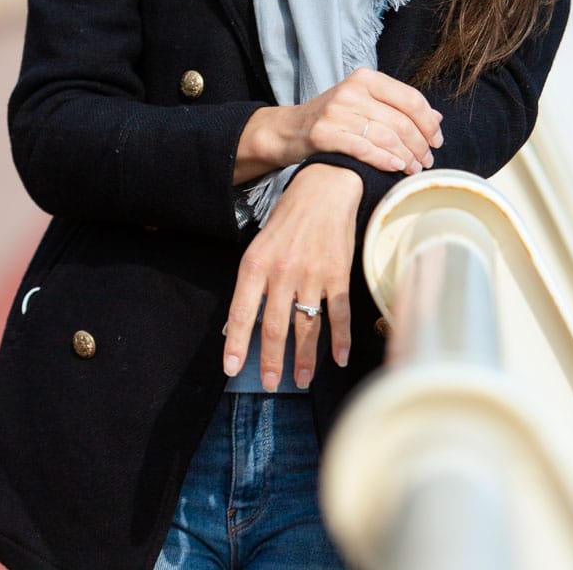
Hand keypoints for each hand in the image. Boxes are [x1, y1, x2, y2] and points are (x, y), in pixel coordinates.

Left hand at [222, 164, 361, 390]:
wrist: (326, 187)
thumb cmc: (289, 218)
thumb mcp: (260, 245)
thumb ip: (251, 284)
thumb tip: (235, 325)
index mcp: (256, 263)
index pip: (242, 312)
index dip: (236, 344)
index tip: (232, 369)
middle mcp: (282, 271)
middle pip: (275, 326)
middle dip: (272, 360)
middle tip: (271, 385)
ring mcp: (311, 273)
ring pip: (306, 326)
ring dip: (305, 358)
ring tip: (302, 380)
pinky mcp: (337, 273)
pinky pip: (338, 313)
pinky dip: (340, 339)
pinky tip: (339, 357)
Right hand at [234, 68, 442, 183]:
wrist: (289, 129)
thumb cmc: (333, 118)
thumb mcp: (365, 103)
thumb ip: (398, 107)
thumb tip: (436, 117)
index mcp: (365, 78)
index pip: (410, 98)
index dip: (428, 122)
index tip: (437, 140)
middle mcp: (351, 91)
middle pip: (400, 120)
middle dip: (420, 144)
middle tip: (427, 160)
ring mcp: (336, 112)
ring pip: (385, 136)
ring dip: (406, 156)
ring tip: (413, 168)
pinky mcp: (324, 134)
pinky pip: (364, 149)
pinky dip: (384, 160)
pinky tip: (395, 167)